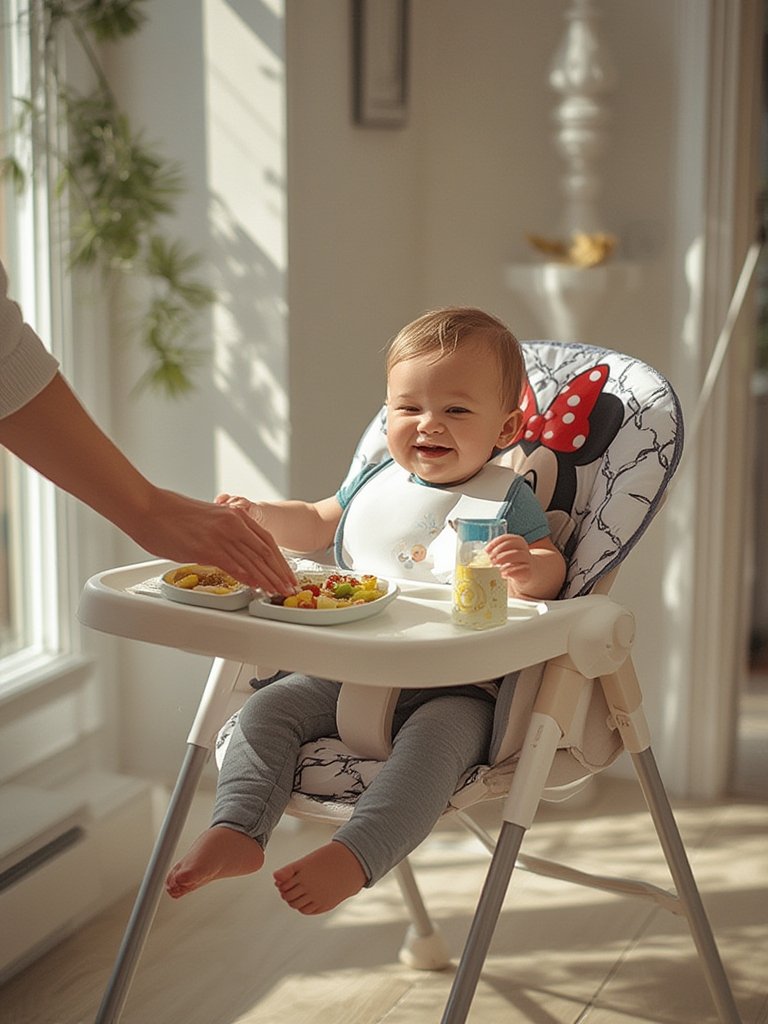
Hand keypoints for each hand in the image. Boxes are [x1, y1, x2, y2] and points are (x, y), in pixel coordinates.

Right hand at [139, 490, 295, 593]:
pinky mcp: (207, 548)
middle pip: (265, 553)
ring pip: (253, 562)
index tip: (287, 573)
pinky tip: (255, 588)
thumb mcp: (205, 518)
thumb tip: (225, 548)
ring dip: (268, 580)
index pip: (266, 541)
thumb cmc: (169, 512)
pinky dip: (247, 578)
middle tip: (290, 588)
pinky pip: (234, 566)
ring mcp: (221, 536)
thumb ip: (221, 531)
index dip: (279, 560)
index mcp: (234, 515)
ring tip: (278, 592)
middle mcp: (233, 524)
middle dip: (280, 573)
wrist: (147, 507)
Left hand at [485, 533, 532, 589]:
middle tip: (490, 558)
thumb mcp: (505, 555)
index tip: (487, 550)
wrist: (528, 574)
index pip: (508, 537)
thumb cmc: (513, 563)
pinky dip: (511, 571)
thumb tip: (480, 556)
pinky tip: (503, 574)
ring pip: (520, 554)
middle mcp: (524, 549)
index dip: (496, 542)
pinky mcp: (529, 572)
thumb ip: (496, 553)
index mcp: (518, 543)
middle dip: (500, 550)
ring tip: (494, 564)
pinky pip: (522, 569)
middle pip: (514, 544)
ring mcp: (528, 560)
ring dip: (505, 558)